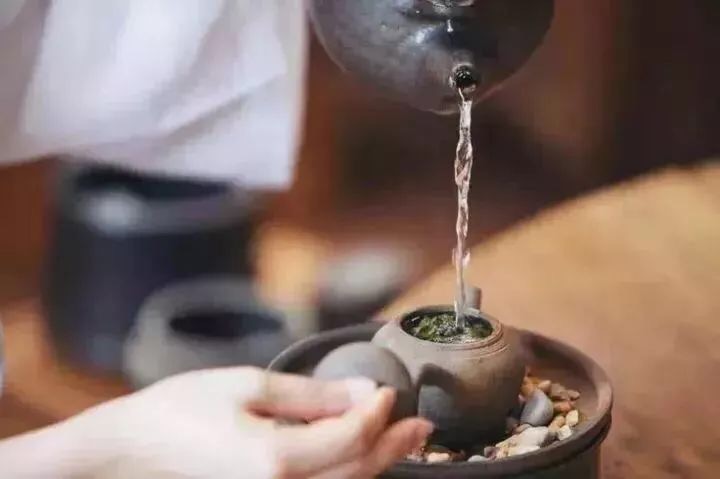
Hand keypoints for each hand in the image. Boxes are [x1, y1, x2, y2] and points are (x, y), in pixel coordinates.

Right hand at [71, 367, 431, 477]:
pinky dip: (348, 474)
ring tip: (402, 439)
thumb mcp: (249, 385)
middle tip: (421, 424)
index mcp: (276, 460)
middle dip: (393, 445)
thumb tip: (362, 392)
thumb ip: (312, 394)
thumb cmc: (180, 410)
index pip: (351, 437)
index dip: (378, 412)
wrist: (133, 451)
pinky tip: (357, 456)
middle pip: (357, 472)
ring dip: (377, 462)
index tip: (388, 389)